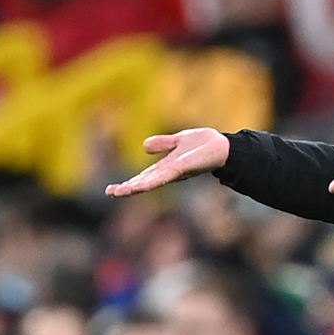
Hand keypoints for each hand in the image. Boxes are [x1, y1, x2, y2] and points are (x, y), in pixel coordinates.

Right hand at [105, 128, 229, 196]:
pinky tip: (140, 184)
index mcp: (166, 168)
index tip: (112, 190)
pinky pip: (164, 175)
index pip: (144, 177)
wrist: (224, 147)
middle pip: (144, 183)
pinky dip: (151, 180)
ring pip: (151, 182)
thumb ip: (163, 143)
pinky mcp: (182, 169)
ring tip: (119, 192)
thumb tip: (144, 147)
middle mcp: (169, 174)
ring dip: (135, 187)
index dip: (129, 183)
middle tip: (109, 193)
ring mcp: (175, 173)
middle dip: (127, 188)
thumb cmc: (204, 144)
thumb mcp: (178, 141)